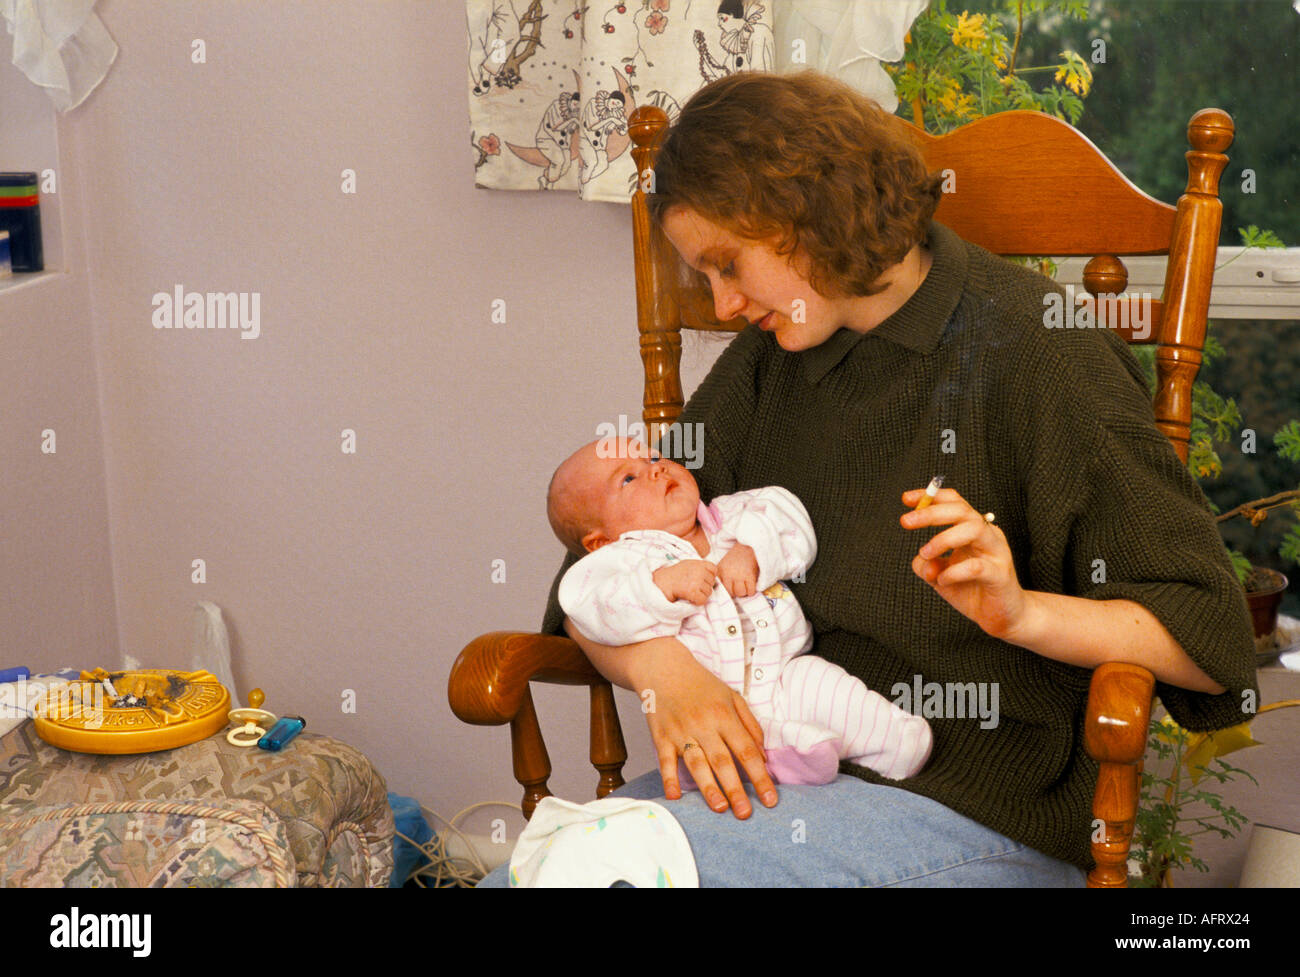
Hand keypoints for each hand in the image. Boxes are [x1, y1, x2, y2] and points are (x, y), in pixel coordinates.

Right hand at [569, 623, 777, 818]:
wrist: (663, 667)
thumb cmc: (701, 684)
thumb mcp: (732, 696)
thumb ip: (750, 725)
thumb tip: (762, 756)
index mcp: (724, 715)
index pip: (747, 750)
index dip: (760, 776)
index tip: (770, 799)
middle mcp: (704, 724)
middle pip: (723, 761)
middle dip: (736, 789)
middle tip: (745, 814)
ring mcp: (681, 731)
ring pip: (696, 763)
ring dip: (708, 787)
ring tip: (720, 808)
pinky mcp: (661, 736)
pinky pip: (665, 760)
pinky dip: (669, 778)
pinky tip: (676, 797)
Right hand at [652, 559, 717, 603]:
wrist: (661, 583)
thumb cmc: (673, 575)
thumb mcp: (687, 564)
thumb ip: (699, 567)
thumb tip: (713, 575)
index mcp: (698, 563)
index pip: (714, 569)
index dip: (709, 576)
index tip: (701, 579)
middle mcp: (698, 570)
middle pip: (712, 582)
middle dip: (704, 586)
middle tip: (693, 587)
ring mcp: (696, 581)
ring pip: (708, 592)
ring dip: (701, 595)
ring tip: (690, 592)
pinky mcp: (692, 591)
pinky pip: (703, 600)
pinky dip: (697, 602)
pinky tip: (689, 598)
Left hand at [715, 544, 758, 597]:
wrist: (748, 545)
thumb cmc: (736, 556)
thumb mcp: (723, 563)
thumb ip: (721, 575)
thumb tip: (722, 591)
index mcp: (720, 570)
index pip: (720, 588)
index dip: (727, 590)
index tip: (731, 587)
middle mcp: (728, 574)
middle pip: (731, 593)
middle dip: (735, 592)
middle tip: (739, 586)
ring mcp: (739, 575)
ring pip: (740, 593)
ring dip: (744, 591)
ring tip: (745, 585)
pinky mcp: (750, 576)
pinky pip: (750, 591)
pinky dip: (751, 591)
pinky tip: (751, 585)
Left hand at [900, 486, 1027, 640]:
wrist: (1004, 617)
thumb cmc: (972, 590)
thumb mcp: (940, 575)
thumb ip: (926, 565)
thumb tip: (923, 560)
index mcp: (974, 529)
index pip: (955, 502)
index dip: (931, 497)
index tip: (906, 499)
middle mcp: (988, 535)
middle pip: (962, 510)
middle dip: (931, 513)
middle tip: (906, 521)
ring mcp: (997, 553)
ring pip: (974, 529)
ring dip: (944, 538)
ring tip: (926, 553)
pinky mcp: (1000, 575)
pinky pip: (977, 567)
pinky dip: (954, 572)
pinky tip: (942, 580)